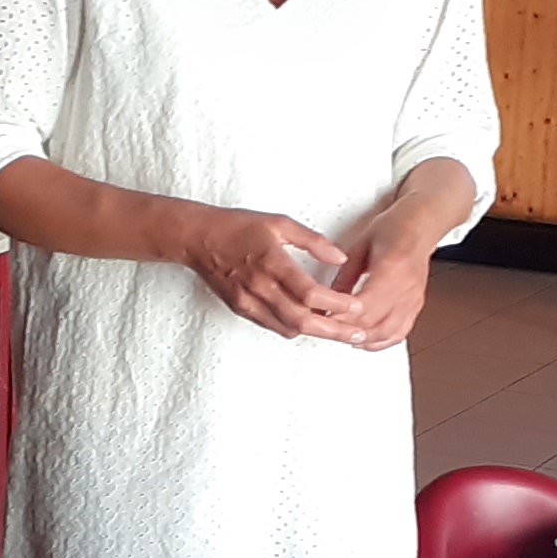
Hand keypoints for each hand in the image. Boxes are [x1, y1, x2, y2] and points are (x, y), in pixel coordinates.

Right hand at [182, 207, 367, 340]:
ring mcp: (249, 301)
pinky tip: (311, 324)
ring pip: (289, 328)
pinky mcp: (242, 309)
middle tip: (357, 334)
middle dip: (334, 330)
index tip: (356, 306)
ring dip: (316, 332)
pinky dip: (295, 328)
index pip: (310, 293)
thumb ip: (313, 241)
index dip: (336, 304)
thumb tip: (339, 257)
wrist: (199, 239)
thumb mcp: (280, 223)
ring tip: (339, 331)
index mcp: (272, 262)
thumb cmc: (238, 227)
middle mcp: (260, 286)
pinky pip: (273, 326)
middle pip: (303, 320)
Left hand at [327, 216, 436, 350]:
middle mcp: (406, 287)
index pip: (365, 304)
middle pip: (375, 323)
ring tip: (343, 336)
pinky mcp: (415, 305)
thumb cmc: (395, 227)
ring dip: (363, 339)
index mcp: (392, 267)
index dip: (343, 316)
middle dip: (348, 330)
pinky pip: (400, 332)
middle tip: (328, 329)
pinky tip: (366, 341)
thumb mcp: (361, 244)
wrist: (422, 224)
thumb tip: (328, 298)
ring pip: (387, 333)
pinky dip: (381, 341)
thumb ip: (345, 274)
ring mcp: (413, 298)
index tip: (324, 318)